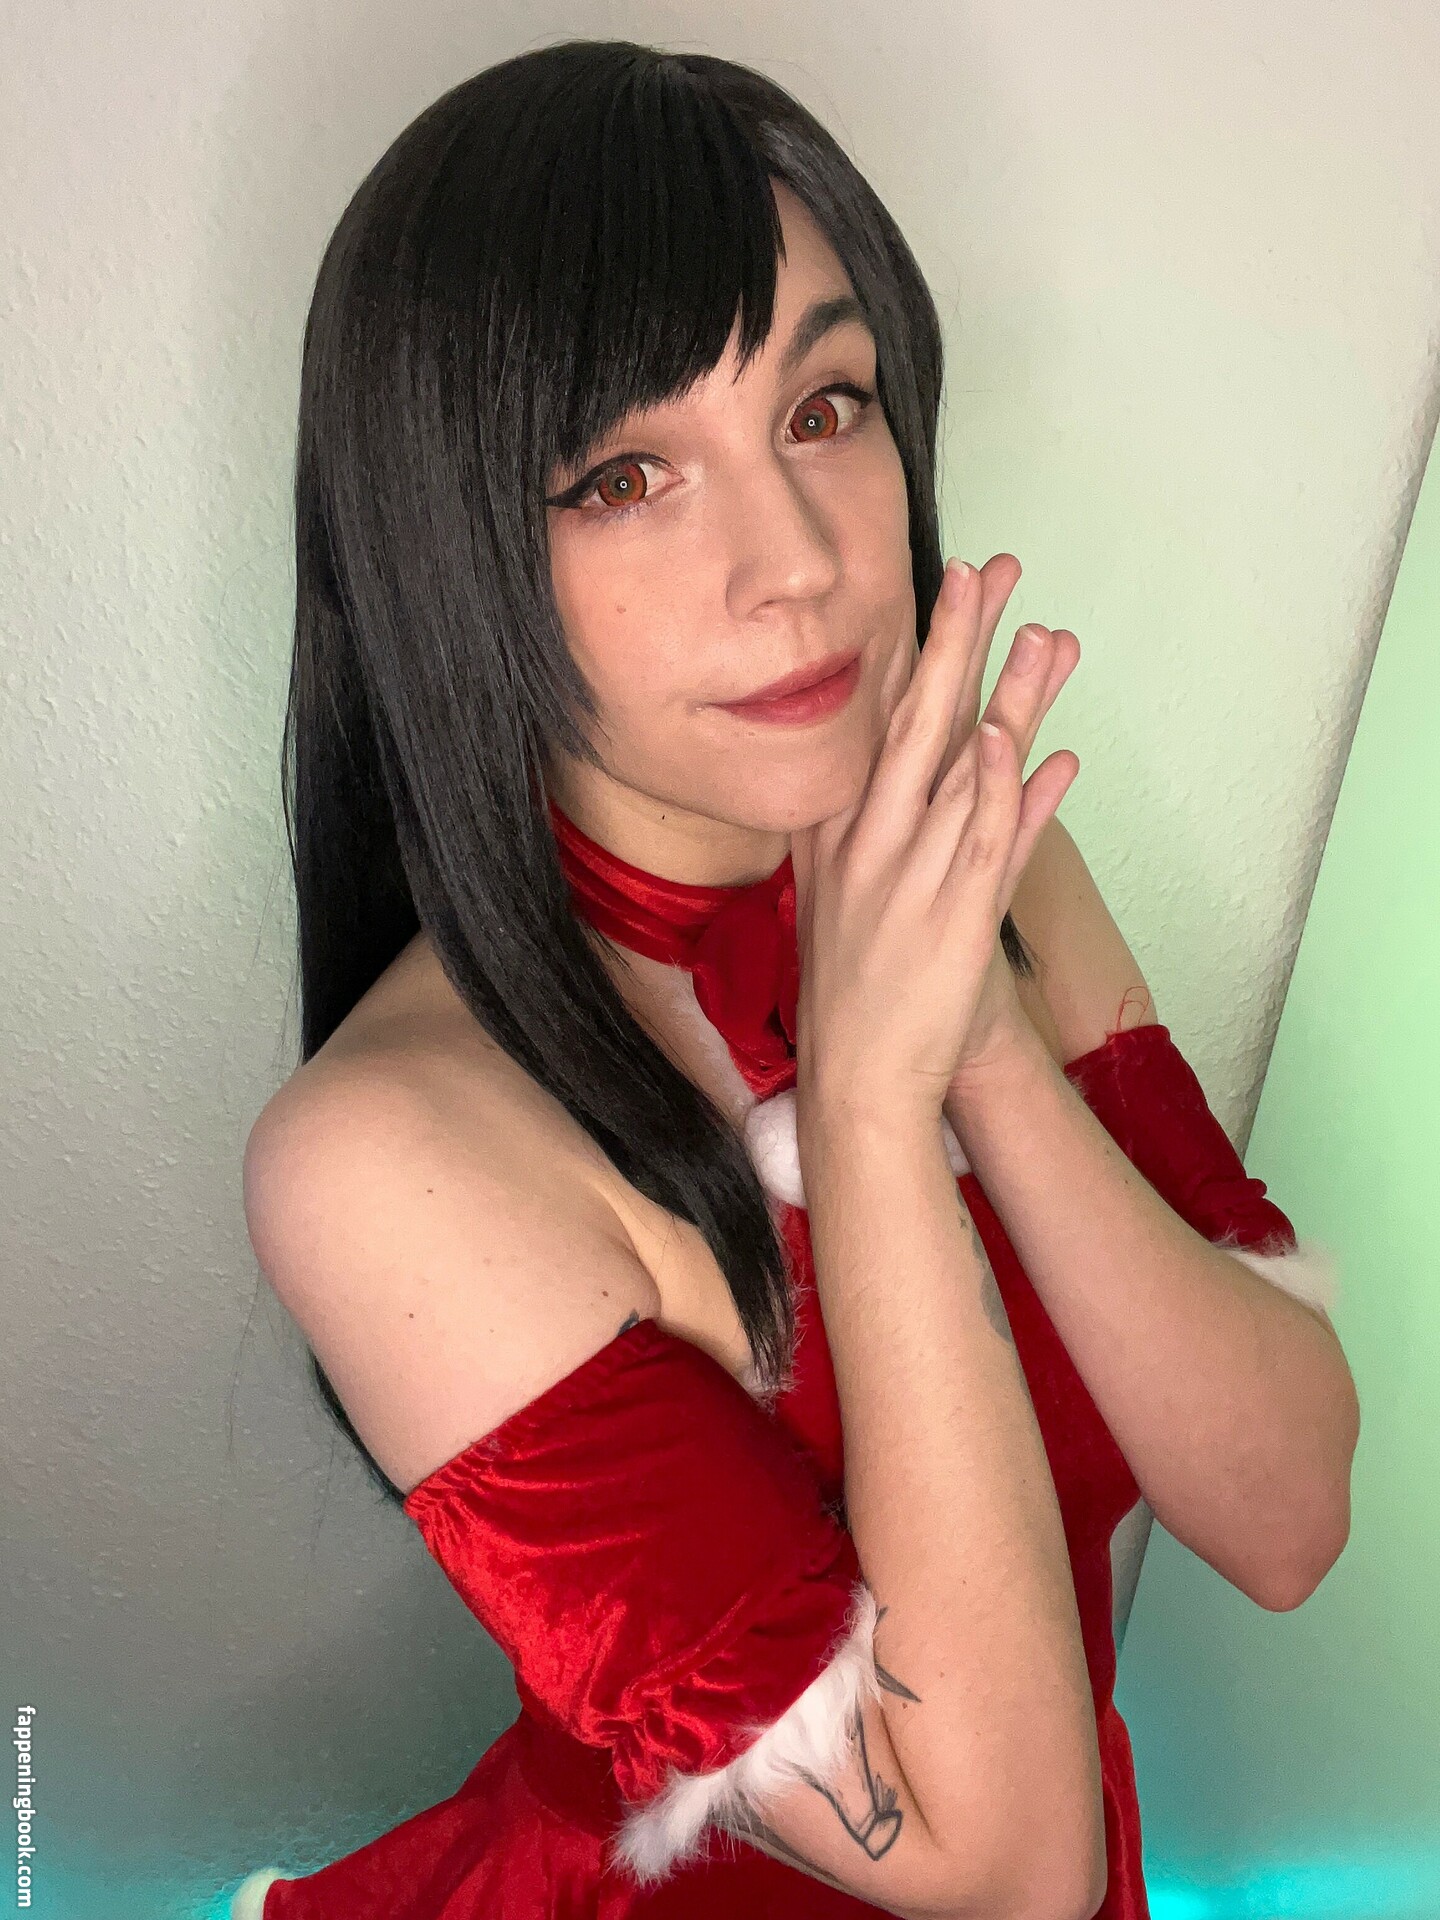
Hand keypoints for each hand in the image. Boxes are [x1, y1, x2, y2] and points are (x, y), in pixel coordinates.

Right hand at [789, 555, 1077, 1123]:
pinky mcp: (953, 919)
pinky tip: (1036, 745)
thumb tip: (891, 778)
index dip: (914, 652)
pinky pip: (989, 842)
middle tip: (987, 570)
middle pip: (917, 723)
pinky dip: (1014, 791)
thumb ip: (865, 831)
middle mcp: (868, 843)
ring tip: (1045, 633)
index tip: (942, 589)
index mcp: (836, 832)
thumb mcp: (838, 898)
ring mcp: (910, 878)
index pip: (878, 723)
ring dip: (1010, 697)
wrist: (856, 1081)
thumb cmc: (856, 990)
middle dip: (956, 640)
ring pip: (966, 769)